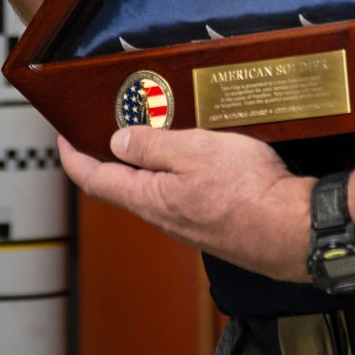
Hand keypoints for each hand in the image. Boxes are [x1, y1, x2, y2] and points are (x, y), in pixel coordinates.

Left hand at [58, 126, 313, 281]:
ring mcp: (188, 222)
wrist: (292, 229)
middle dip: (108, 156)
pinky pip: (181, 193)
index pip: (95, 180)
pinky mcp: (212, 221)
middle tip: (104, 126)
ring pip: (154, 189)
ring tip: (151, 129)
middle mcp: (164, 216)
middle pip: (122, 186)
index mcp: (150, 198)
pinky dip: (174, 170)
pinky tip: (191, 154)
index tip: (62, 137)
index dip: (73, 158)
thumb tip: (116, 143)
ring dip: (145, 162)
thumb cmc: (248, 191)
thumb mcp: (193, 151)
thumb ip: (152, 147)